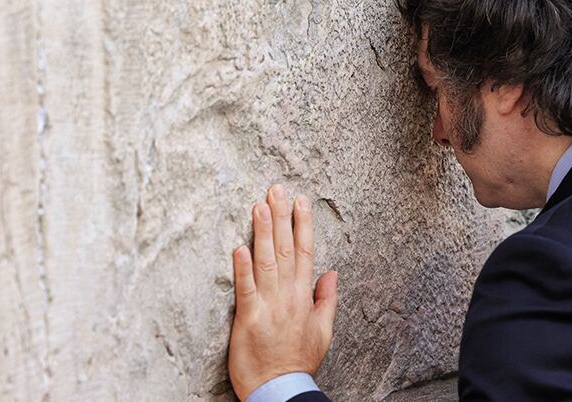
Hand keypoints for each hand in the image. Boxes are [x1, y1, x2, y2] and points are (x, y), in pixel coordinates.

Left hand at [228, 184, 338, 399]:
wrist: (281, 390)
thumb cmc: (299, 361)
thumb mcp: (323, 331)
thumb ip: (326, 299)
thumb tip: (331, 273)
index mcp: (304, 296)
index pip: (306, 252)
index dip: (303, 225)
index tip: (301, 200)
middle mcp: (288, 295)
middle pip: (285, 249)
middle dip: (281, 217)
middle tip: (276, 189)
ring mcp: (269, 305)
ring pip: (266, 261)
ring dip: (263, 232)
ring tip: (259, 205)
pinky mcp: (248, 318)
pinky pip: (246, 289)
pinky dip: (243, 268)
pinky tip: (240, 247)